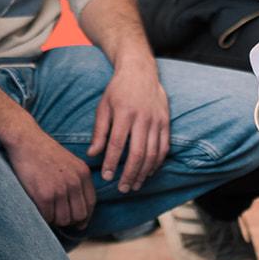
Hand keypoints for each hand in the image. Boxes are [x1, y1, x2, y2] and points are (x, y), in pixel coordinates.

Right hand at [5, 124, 95, 228]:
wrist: (25, 140)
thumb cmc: (43, 152)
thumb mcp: (70, 163)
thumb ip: (76, 181)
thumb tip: (79, 211)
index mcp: (83, 174)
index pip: (91, 204)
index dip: (85, 217)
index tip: (78, 223)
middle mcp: (75, 182)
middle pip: (79, 216)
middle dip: (69, 221)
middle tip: (58, 217)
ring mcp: (60, 189)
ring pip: (63, 220)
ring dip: (55, 219)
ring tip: (47, 210)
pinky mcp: (44, 195)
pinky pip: (48, 217)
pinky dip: (43, 217)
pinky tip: (38, 207)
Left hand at [91, 59, 170, 192]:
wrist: (140, 71)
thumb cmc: (118, 90)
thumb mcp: (103, 107)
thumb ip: (99, 132)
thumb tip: (92, 155)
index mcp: (124, 113)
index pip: (117, 144)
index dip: (112, 163)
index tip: (107, 177)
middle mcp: (142, 118)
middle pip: (137, 153)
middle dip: (130, 174)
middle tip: (122, 188)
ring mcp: (157, 120)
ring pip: (152, 153)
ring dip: (144, 172)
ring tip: (135, 185)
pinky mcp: (166, 122)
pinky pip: (164, 147)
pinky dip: (158, 162)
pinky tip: (149, 172)